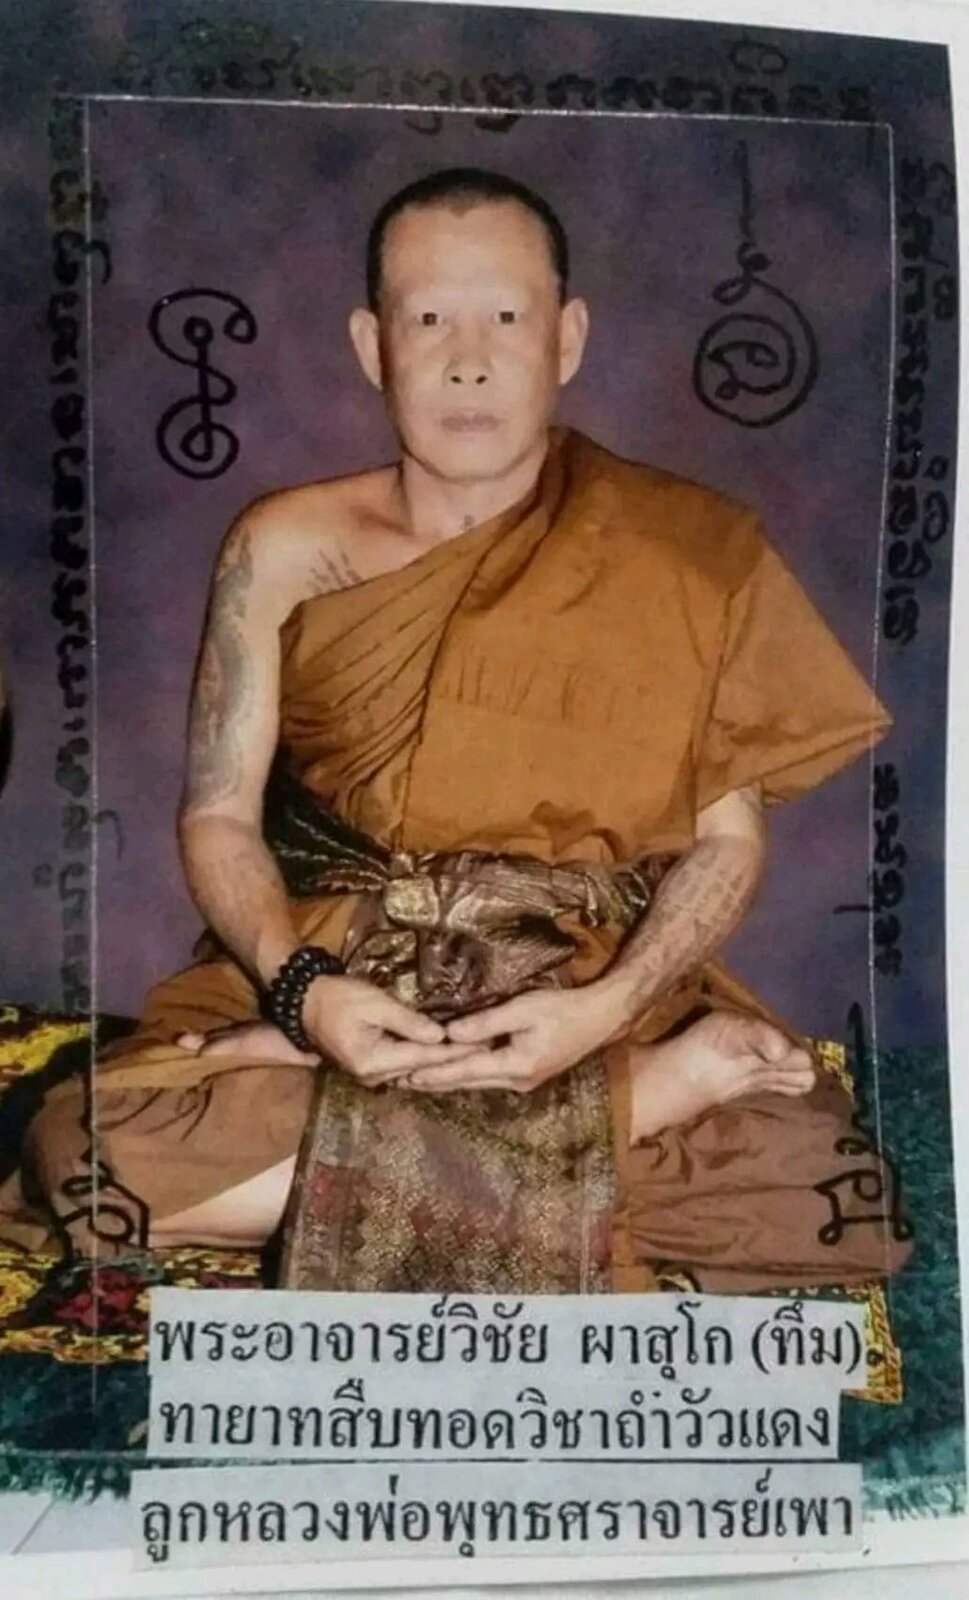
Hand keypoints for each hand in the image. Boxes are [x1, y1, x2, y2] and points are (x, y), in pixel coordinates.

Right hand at [302, 974, 474, 1086]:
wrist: (306, 1002)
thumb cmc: (338, 997)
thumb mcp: (375, 1003)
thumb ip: (408, 1021)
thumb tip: (440, 1036)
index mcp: (372, 1061)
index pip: (423, 1058)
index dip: (455, 1051)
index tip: (483, 1045)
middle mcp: (372, 1076)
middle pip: (422, 1068)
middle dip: (454, 1059)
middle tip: (489, 1049)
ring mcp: (371, 1077)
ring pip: (415, 1070)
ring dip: (442, 1062)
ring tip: (475, 1051)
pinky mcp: (372, 1070)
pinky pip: (405, 1067)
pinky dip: (426, 1060)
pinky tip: (448, 1054)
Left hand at [406, 984, 624, 1093]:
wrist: (599, 1019)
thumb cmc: (563, 1010)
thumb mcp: (523, 1009)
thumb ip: (487, 1023)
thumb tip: (451, 1033)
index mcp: (516, 1067)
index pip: (466, 1071)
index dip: (435, 1073)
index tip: (408, 1074)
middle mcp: (517, 1081)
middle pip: (468, 1083)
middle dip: (435, 1082)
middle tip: (401, 1082)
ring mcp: (524, 1081)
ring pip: (478, 1082)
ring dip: (449, 1081)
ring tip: (419, 1080)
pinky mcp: (528, 1074)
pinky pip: (489, 1077)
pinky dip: (467, 1074)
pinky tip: (454, 1072)